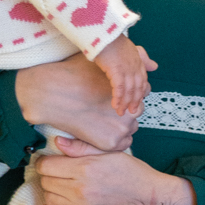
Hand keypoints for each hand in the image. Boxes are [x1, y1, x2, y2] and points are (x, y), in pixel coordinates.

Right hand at [15, 52, 140, 152]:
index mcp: (132, 89)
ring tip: (102, 118)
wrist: (51, 94)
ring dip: (120, 124)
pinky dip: (114, 139)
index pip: (141, 93)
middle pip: (136, 112)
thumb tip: (153, 64)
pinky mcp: (111, 143)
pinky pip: (122, 144)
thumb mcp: (104, 62)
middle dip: (125, 109)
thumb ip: (131, 60)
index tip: (113, 94)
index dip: (127, 94)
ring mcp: (123, 128)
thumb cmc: (74, 73)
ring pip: (129, 129)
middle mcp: (133, 109)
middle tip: (106, 107)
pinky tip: (101, 130)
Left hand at [34, 142, 194, 204]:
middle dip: (50, 175)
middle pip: (45, 181)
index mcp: (85, 168)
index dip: (46, 161)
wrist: (151, 199)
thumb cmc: (132, 173)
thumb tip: (57, 141)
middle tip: (61, 173)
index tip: (51, 161)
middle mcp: (79, 189)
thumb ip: (82, 146)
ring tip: (65, 188)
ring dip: (53, 192)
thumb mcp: (110, 152)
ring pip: (48, 198)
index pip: (46, 165)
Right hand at [94, 34, 156, 115]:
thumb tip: (155, 67)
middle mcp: (135, 65)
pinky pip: (119, 87)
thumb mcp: (130, 48)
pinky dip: (118, 98)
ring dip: (125, 102)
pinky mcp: (116, 69)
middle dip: (135, 100)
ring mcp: (126, 68)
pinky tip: (115, 105)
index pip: (143, 80)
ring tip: (121, 112)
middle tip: (131, 111)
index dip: (140, 92)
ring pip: (129, 90)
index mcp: (138, 61)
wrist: (102, 31)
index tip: (137, 101)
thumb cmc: (112, 39)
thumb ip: (143, 57)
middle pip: (138, 87)